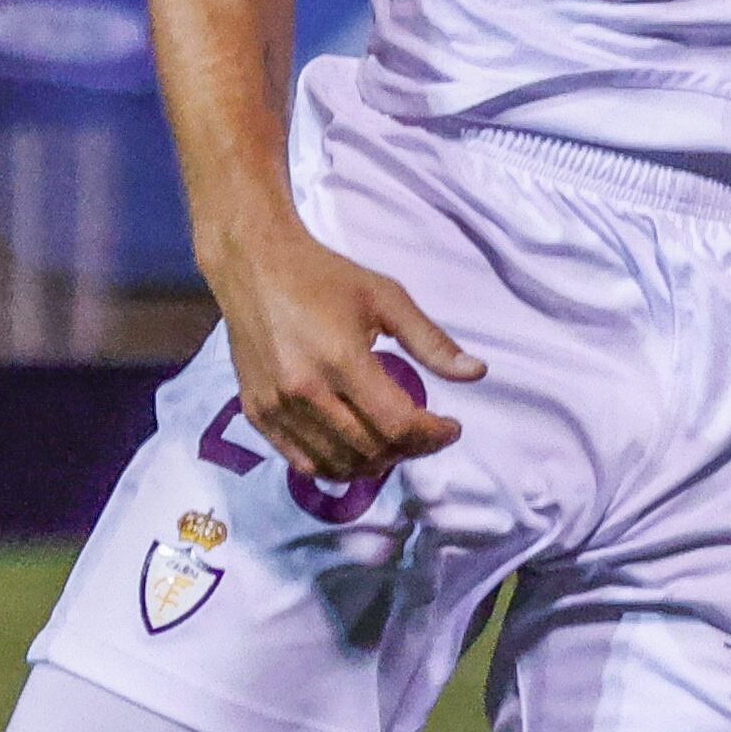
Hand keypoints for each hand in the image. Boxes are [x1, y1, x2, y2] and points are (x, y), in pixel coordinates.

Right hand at [209, 220, 482, 486]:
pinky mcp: (257, 413)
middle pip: (371, 449)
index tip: (451, 426)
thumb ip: (431, 341)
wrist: (253, 265)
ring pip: (338, 464)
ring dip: (378, 462)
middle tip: (427, 433)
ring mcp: (276, 406)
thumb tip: (477, 374)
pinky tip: (358, 449)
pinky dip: (338, 466)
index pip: (396, 424)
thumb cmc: (324, 277)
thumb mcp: (386, 297)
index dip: (432, 435)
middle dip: (412, 449)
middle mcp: (304, 390)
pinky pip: (304, 462)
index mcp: (340, 358)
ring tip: (396, 443)